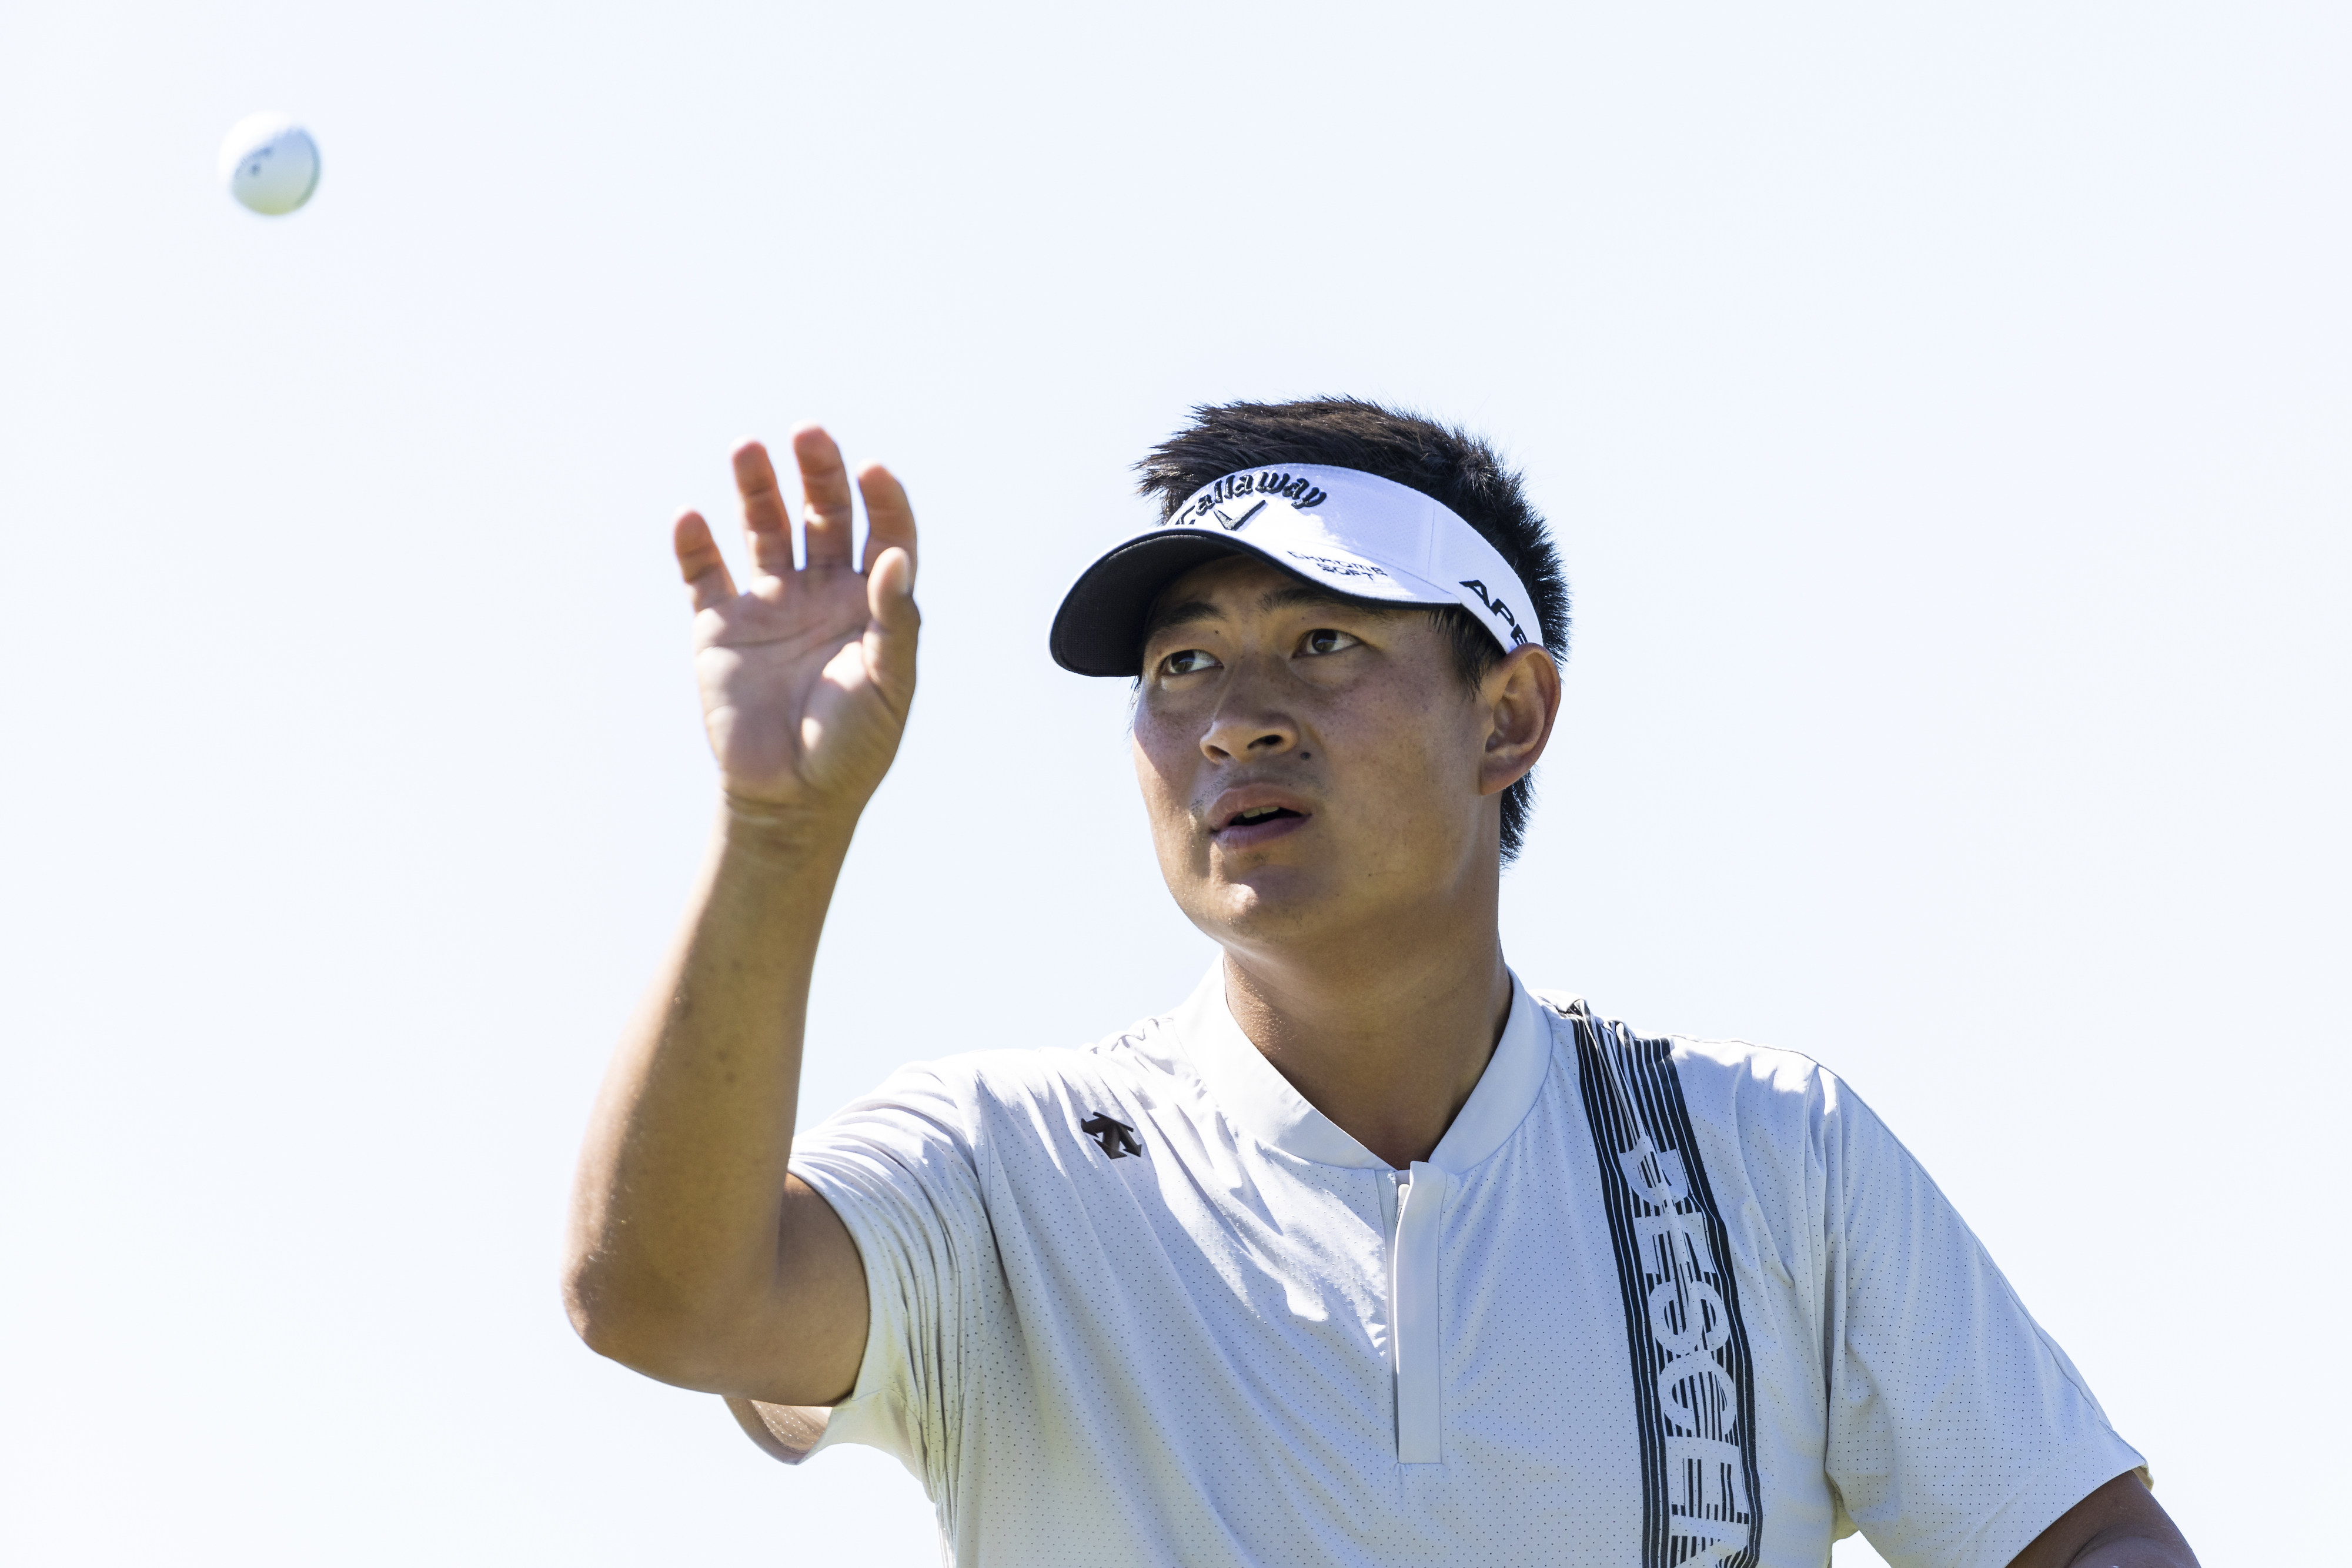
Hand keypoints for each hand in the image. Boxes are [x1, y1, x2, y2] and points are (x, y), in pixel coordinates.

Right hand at [672, 427, 918, 814]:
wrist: (789, 799)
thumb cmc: (851, 747)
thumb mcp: (888, 685)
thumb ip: (896, 621)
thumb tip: (895, 557)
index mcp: (872, 603)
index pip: (883, 531)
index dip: (882, 498)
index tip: (872, 471)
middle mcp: (821, 591)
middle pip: (823, 513)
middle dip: (818, 472)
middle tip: (808, 434)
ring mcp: (769, 603)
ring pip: (764, 527)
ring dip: (757, 487)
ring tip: (748, 450)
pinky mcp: (720, 625)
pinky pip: (704, 573)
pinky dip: (695, 545)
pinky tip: (691, 518)